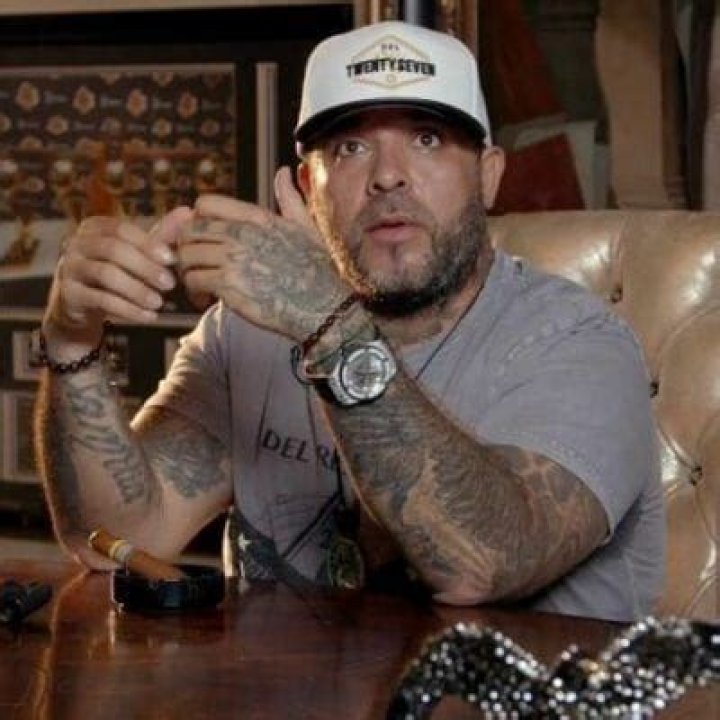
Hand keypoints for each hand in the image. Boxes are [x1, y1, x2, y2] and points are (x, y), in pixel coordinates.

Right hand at [42, 208, 190, 353]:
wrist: (80, 305)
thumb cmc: (115, 272)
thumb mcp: (136, 252)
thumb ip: (160, 234)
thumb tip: (188, 211)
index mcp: (94, 227)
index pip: (122, 229)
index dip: (149, 244)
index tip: (173, 260)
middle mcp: (77, 243)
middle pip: (114, 250)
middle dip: (145, 268)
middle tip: (170, 285)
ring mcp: (69, 267)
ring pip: (106, 275)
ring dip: (137, 290)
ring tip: (159, 303)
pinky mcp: (68, 294)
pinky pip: (100, 300)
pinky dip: (128, 309)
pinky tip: (149, 317)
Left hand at [178, 166, 350, 341]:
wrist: (323, 308)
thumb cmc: (317, 271)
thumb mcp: (306, 228)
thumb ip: (290, 199)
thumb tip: (283, 172)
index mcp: (257, 218)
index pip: (205, 204)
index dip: (199, 220)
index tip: (206, 238)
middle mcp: (242, 234)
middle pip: (190, 229)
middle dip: (188, 246)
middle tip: (197, 263)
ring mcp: (234, 259)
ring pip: (187, 256)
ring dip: (188, 271)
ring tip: (200, 283)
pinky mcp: (228, 285)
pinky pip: (193, 280)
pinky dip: (194, 291)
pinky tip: (206, 298)